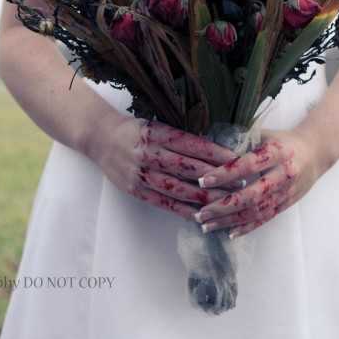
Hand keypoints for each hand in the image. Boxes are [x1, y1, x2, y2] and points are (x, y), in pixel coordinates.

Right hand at [87, 113, 237, 219]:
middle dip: (217, 177)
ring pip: (178, 189)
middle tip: (240, 183)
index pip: (191, 144)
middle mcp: (148, 153)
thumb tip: (215, 150)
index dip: (215, 153)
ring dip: (204, 196)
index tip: (236, 159)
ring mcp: (140, 174)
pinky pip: (163, 202)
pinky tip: (200, 214)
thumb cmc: (134, 129)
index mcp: (156, 133)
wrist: (98, 137)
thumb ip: (180, 137)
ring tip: (225, 201)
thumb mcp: (157, 124)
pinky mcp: (134, 190)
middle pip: (188, 168)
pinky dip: (182, 210)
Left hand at [194, 129, 329, 237]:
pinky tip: (230, 233)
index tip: (203, 181)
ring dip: (230, 221)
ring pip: (257, 211)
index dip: (225, 174)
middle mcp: (283, 174)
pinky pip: (266, 218)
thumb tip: (207, 143)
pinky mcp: (287, 203)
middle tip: (200, 213)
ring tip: (207, 226)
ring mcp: (286, 192)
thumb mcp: (264, 134)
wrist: (316, 152)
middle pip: (251, 195)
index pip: (247, 166)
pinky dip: (248, 227)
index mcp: (276, 153)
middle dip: (223, 206)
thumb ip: (240, 140)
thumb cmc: (283, 141)